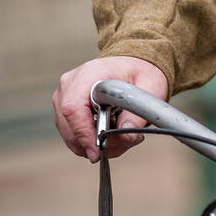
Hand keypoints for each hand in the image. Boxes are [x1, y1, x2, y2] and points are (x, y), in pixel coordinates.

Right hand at [53, 56, 168, 162]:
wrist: (132, 64)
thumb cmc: (139, 72)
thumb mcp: (151, 86)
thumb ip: (139, 112)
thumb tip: (126, 135)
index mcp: (89, 74)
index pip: (73, 108)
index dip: (83, 133)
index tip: (98, 151)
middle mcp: (71, 84)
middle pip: (68, 126)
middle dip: (93, 143)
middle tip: (120, 144)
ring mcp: (64, 96)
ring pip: (69, 134)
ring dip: (93, 144)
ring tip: (120, 136)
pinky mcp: (65, 108)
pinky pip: (72, 133)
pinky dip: (90, 141)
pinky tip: (110, 133)